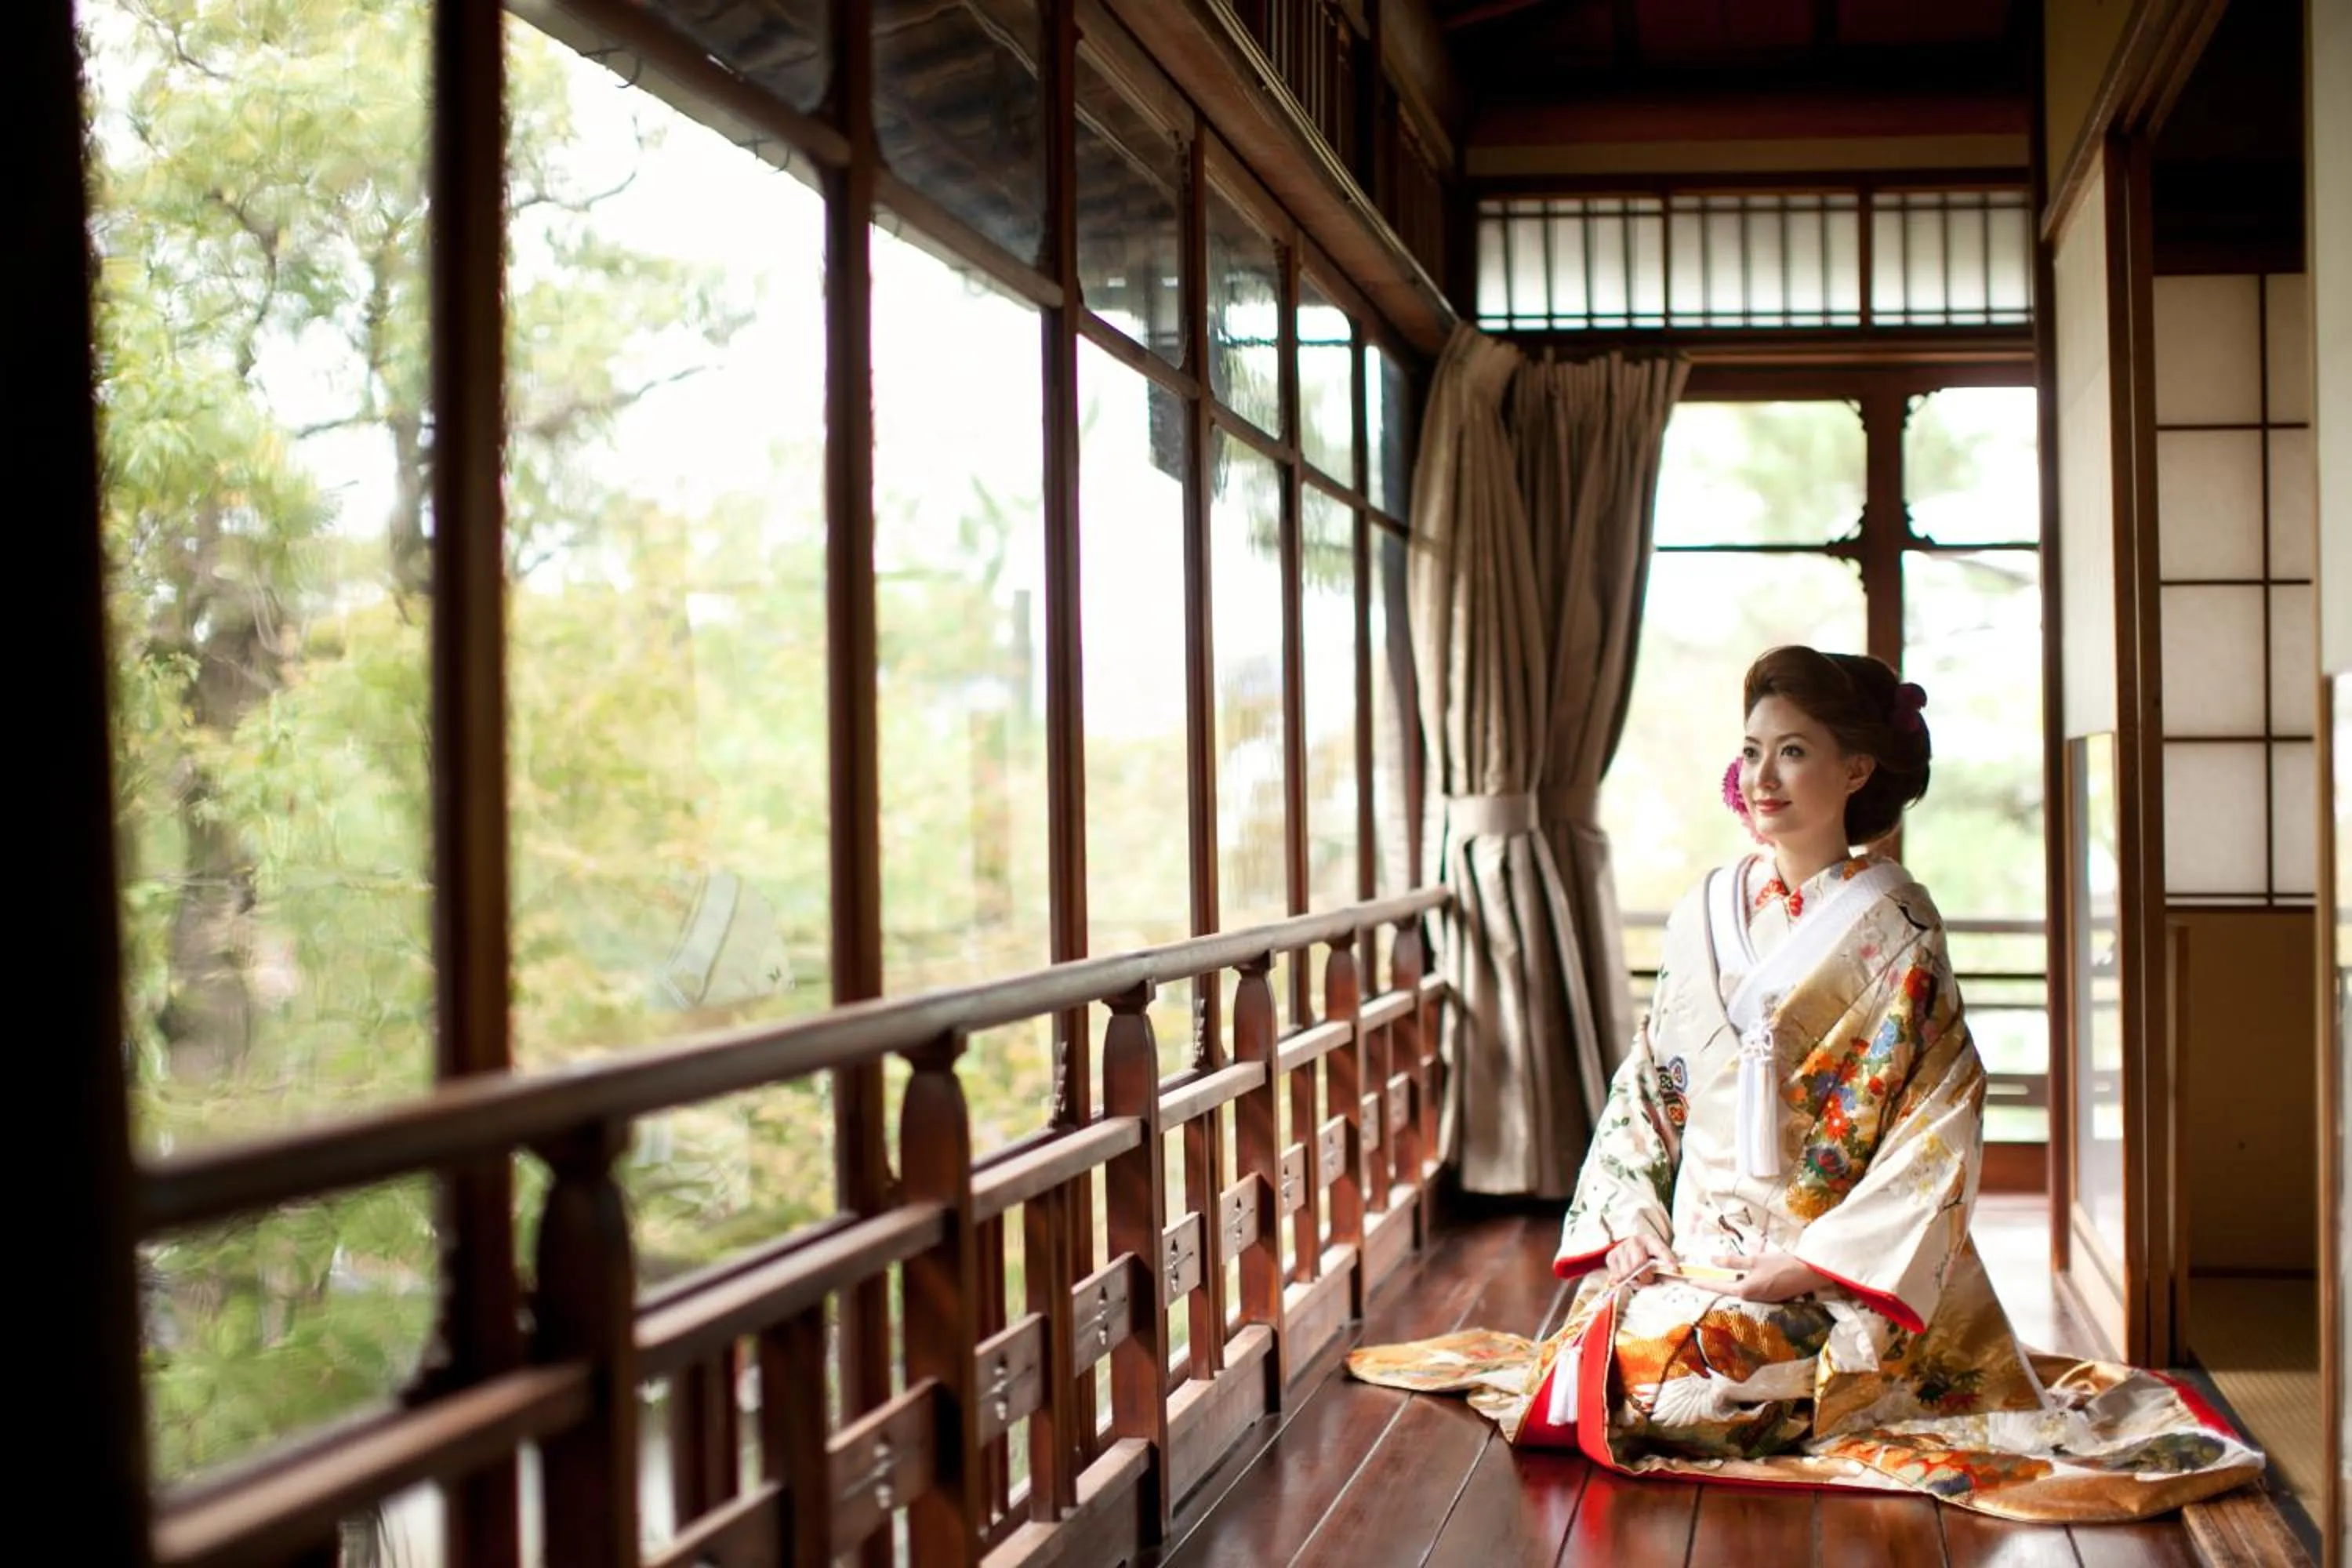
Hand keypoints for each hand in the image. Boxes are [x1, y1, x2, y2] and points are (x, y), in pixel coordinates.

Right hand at [1603, 1234, 1672, 1286]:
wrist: (1632, 1251)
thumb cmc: (1649, 1260)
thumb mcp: (1660, 1261)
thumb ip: (1667, 1271)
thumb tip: (1674, 1277)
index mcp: (1652, 1241)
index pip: (1661, 1249)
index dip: (1668, 1259)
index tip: (1674, 1269)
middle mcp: (1635, 1241)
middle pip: (1639, 1263)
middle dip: (1645, 1277)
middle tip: (1648, 1280)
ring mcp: (1621, 1247)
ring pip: (1626, 1271)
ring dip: (1633, 1281)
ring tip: (1638, 1279)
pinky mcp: (1611, 1256)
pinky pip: (1616, 1275)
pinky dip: (1623, 1280)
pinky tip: (1628, 1277)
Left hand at [1710, 1251, 1829, 1303]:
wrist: (1808, 1274)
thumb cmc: (1781, 1265)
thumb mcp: (1755, 1260)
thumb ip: (1733, 1262)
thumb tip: (1712, 1260)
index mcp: (1745, 1290)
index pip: (1718, 1287)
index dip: (1703, 1283)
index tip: (1689, 1282)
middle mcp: (1751, 1298)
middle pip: (1727, 1290)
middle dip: (1713, 1285)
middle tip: (1698, 1279)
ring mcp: (1762, 1299)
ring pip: (1739, 1291)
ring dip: (1727, 1284)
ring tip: (1714, 1278)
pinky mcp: (1770, 1296)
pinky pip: (1750, 1290)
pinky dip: (1741, 1284)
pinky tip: (1738, 1278)